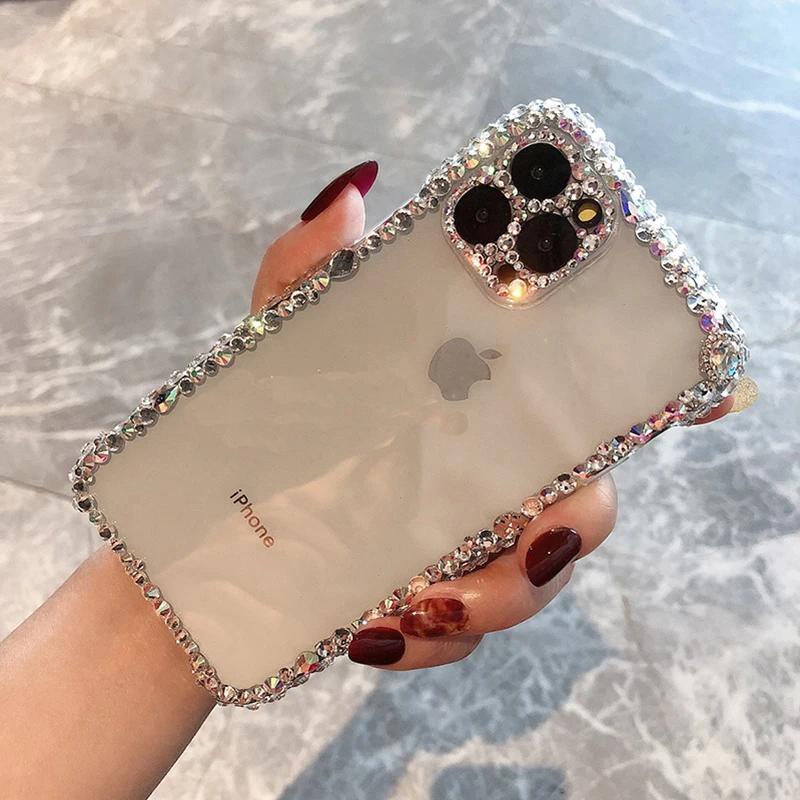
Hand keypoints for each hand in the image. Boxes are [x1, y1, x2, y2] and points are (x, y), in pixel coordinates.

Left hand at [254, 162, 733, 670]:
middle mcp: (487, 480)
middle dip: (570, 528)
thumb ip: (310, 269)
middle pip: (578, 510)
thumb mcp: (280, 336)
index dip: (658, 401)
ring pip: (523, 588)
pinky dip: (425, 645)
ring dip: (493, 600)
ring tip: (422, 599)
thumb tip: (352, 197)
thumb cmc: (270, 417)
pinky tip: (372, 629)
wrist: (211, 521)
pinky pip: (450, 642)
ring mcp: (457, 549)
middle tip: (537, 529)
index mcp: (477, 410)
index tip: (708, 398)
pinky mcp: (416, 609)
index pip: (581, 405)